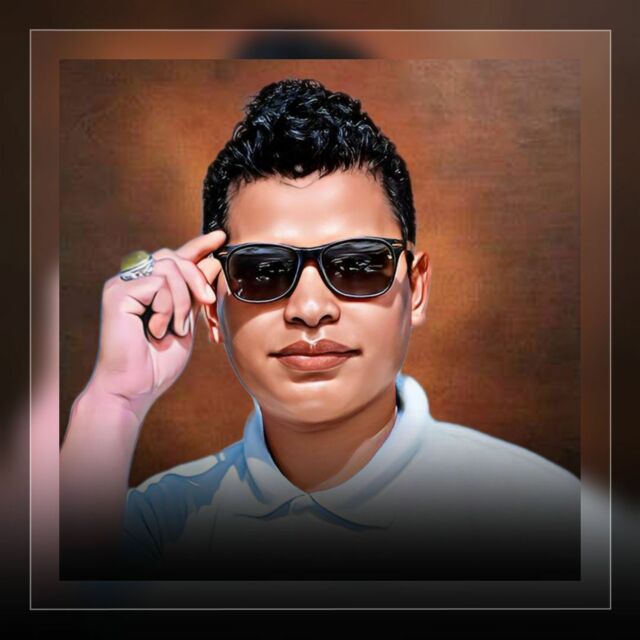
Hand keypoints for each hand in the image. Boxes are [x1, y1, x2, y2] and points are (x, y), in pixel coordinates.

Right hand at [86, 230, 226, 418]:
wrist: (135, 388)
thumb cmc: (158, 362)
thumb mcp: (186, 321)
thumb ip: (195, 293)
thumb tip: (212, 261)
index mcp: (149, 288)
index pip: (176, 258)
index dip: (198, 246)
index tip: (220, 237)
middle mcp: (133, 281)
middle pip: (174, 258)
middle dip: (197, 279)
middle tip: (207, 303)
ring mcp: (122, 285)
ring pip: (170, 269)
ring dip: (182, 301)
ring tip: (175, 329)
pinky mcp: (116, 292)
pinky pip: (158, 283)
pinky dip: (167, 308)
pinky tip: (157, 330)